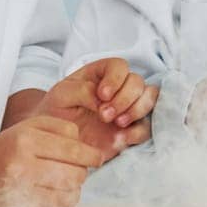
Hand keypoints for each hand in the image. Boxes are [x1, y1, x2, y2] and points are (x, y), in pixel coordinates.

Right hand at [0, 116, 102, 206]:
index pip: (74, 150)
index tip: (96, 159)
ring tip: (64, 185)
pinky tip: (53, 198)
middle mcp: (22, 166)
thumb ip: (62, 128)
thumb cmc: (8, 148)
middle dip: (81, 174)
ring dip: (73, 193)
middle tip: (75, 171)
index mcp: (27, 141)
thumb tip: (89, 148)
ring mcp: (19, 193)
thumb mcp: (30, 126)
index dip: (92, 156)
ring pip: (68, 199)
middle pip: (74, 176)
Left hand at [37, 57, 158, 162]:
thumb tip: (102, 100)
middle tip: (104, 116)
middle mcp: (118, 88)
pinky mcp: (131, 129)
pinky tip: (120, 139)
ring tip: (117, 124)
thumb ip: (81, 90)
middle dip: (124, 98)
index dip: (115, 79)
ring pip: (150, 99)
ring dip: (136, 110)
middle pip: (138, 82)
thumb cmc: (56, 112)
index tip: (101, 95)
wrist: (56, 140)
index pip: (120, 66)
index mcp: (101, 74)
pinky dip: (138, 132)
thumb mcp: (61, 95)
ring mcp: (127, 108)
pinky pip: (147, 126)